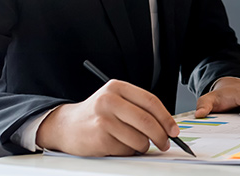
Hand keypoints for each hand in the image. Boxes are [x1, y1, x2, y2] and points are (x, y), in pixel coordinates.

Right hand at [36, 79, 178, 156]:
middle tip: (165, 143)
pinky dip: (128, 152)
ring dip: (143, 146)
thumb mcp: (115, 101)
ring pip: (139, 139)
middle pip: (147, 121)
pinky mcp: (99, 138)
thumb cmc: (96, 114)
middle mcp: (109, 100)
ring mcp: (103, 119)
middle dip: (161, 136)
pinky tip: (119, 145)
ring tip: (136, 144)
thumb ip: (138, 108)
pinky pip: (126, 150)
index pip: (151, 101)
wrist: (66, 126)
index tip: (174, 130)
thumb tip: (167, 126)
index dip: (166, 118)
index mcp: (117, 87)